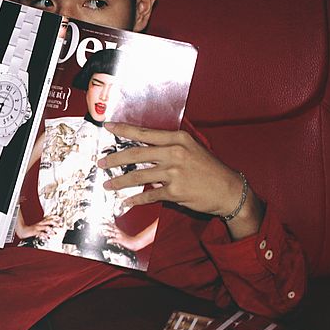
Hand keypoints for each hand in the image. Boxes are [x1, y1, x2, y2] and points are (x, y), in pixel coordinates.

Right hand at [16, 215, 60, 240]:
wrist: (22, 231)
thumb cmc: (29, 230)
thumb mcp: (37, 228)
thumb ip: (43, 228)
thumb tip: (50, 229)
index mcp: (40, 223)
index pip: (48, 218)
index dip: (54, 217)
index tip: (59, 217)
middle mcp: (39, 224)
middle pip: (48, 221)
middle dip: (54, 223)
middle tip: (59, 225)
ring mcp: (37, 227)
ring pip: (45, 227)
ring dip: (50, 230)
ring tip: (54, 233)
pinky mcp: (34, 231)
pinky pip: (40, 233)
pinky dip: (44, 235)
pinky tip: (47, 237)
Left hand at [98, 123, 262, 239]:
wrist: (229, 189)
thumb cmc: (208, 169)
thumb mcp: (191, 148)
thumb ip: (168, 146)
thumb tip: (143, 148)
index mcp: (178, 139)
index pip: (144, 133)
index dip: (123, 130)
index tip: (107, 127)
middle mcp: (175, 153)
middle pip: (135, 154)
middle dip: (114, 159)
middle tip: (100, 163)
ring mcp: (174, 173)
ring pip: (138, 177)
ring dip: (119, 182)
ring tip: (107, 184)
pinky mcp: (175, 192)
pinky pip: (148, 196)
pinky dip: (135, 199)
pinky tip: (126, 201)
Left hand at [102, 223, 139, 250]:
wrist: (135, 242)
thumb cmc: (128, 239)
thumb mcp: (120, 234)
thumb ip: (114, 233)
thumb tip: (107, 232)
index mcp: (118, 230)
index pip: (112, 224)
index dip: (107, 221)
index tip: (102, 218)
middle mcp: (118, 232)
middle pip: (111, 227)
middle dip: (105, 226)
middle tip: (100, 225)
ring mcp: (119, 236)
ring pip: (113, 233)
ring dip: (108, 232)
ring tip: (103, 232)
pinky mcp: (121, 240)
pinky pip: (115, 240)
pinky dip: (111, 240)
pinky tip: (108, 241)